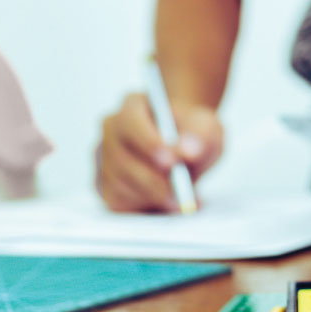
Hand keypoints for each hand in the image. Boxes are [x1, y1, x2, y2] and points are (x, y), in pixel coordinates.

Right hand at [97, 93, 223, 211]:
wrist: (185, 150)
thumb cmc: (193, 134)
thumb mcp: (207, 128)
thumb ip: (201, 135)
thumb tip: (188, 150)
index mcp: (132, 104)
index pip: (130, 121)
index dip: (148, 142)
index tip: (172, 162)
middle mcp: (111, 128)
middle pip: (120, 157)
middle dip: (151, 180)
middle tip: (179, 194)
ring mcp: (103, 156)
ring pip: (118, 182)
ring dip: (150, 196)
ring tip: (180, 201)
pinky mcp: (103, 183)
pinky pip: (116, 200)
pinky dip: (142, 206)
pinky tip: (164, 204)